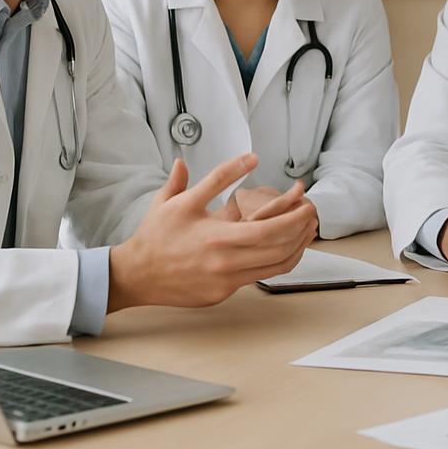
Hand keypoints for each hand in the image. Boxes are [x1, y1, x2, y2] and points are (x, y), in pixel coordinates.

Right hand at [107, 155, 317, 311]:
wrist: (135, 275)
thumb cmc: (156, 234)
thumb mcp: (177, 200)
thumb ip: (208, 177)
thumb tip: (236, 156)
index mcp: (215, 234)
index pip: (266, 227)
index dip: (292, 214)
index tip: (304, 199)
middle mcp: (223, 259)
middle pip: (277, 247)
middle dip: (300, 228)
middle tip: (312, 212)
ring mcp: (225, 279)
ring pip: (274, 265)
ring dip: (296, 246)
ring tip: (306, 229)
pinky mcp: (223, 292)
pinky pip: (260, 276)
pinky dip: (278, 261)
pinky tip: (285, 248)